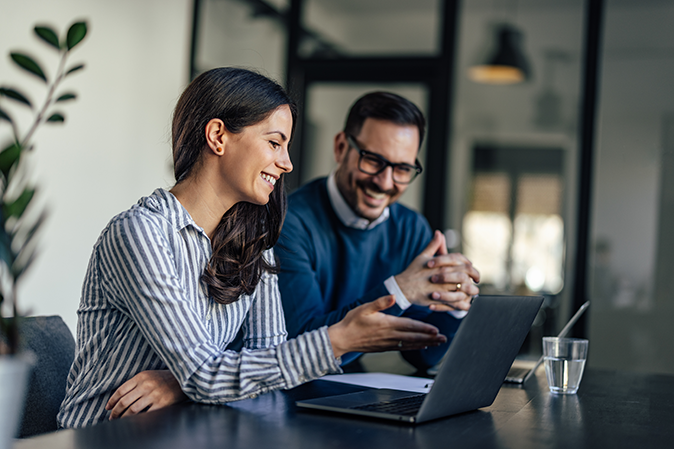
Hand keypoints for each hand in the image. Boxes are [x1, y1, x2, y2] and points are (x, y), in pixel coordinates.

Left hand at [105, 370, 187, 419]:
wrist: (184, 378)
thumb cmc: (166, 378)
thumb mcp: (150, 375)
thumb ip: (136, 383)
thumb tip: (121, 396)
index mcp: (141, 377)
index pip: (121, 390)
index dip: (112, 401)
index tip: (108, 408)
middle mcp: (146, 385)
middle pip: (124, 401)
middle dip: (115, 412)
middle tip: (112, 417)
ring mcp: (154, 395)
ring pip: (132, 410)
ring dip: (124, 417)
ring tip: (120, 421)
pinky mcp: (161, 404)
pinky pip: (146, 414)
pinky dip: (137, 420)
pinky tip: (134, 422)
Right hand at [327, 295, 446, 357]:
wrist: (342, 339)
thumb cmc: (352, 322)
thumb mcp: (364, 308)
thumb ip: (380, 302)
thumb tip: (391, 296)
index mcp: (387, 324)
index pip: (410, 327)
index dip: (424, 329)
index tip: (436, 330)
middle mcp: (390, 336)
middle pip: (414, 338)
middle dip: (430, 338)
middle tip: (444, 339)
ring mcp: (388, 343)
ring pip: (411, 344)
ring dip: (426, 344)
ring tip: (438, 343)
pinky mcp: (385, 348)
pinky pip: (403, 348)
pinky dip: (414, 347)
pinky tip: (421, 346)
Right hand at [395, 230, 479, 312]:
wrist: (403, 287)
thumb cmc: (413, 271)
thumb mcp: (423, 256)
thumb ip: (433, 245)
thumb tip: (439, 233)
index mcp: (442, 264)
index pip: (462, 261)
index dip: (469, 264)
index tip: (472, 268)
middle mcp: (444, 275)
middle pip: (466, 274)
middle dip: (474, 277)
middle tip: (476, 281)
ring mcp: (442, 287)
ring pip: (463, 289)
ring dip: (470, 291)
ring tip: (473, 292)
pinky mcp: (439, 299)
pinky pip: (455, 302)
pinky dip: (462, 303)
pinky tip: (464, 303)